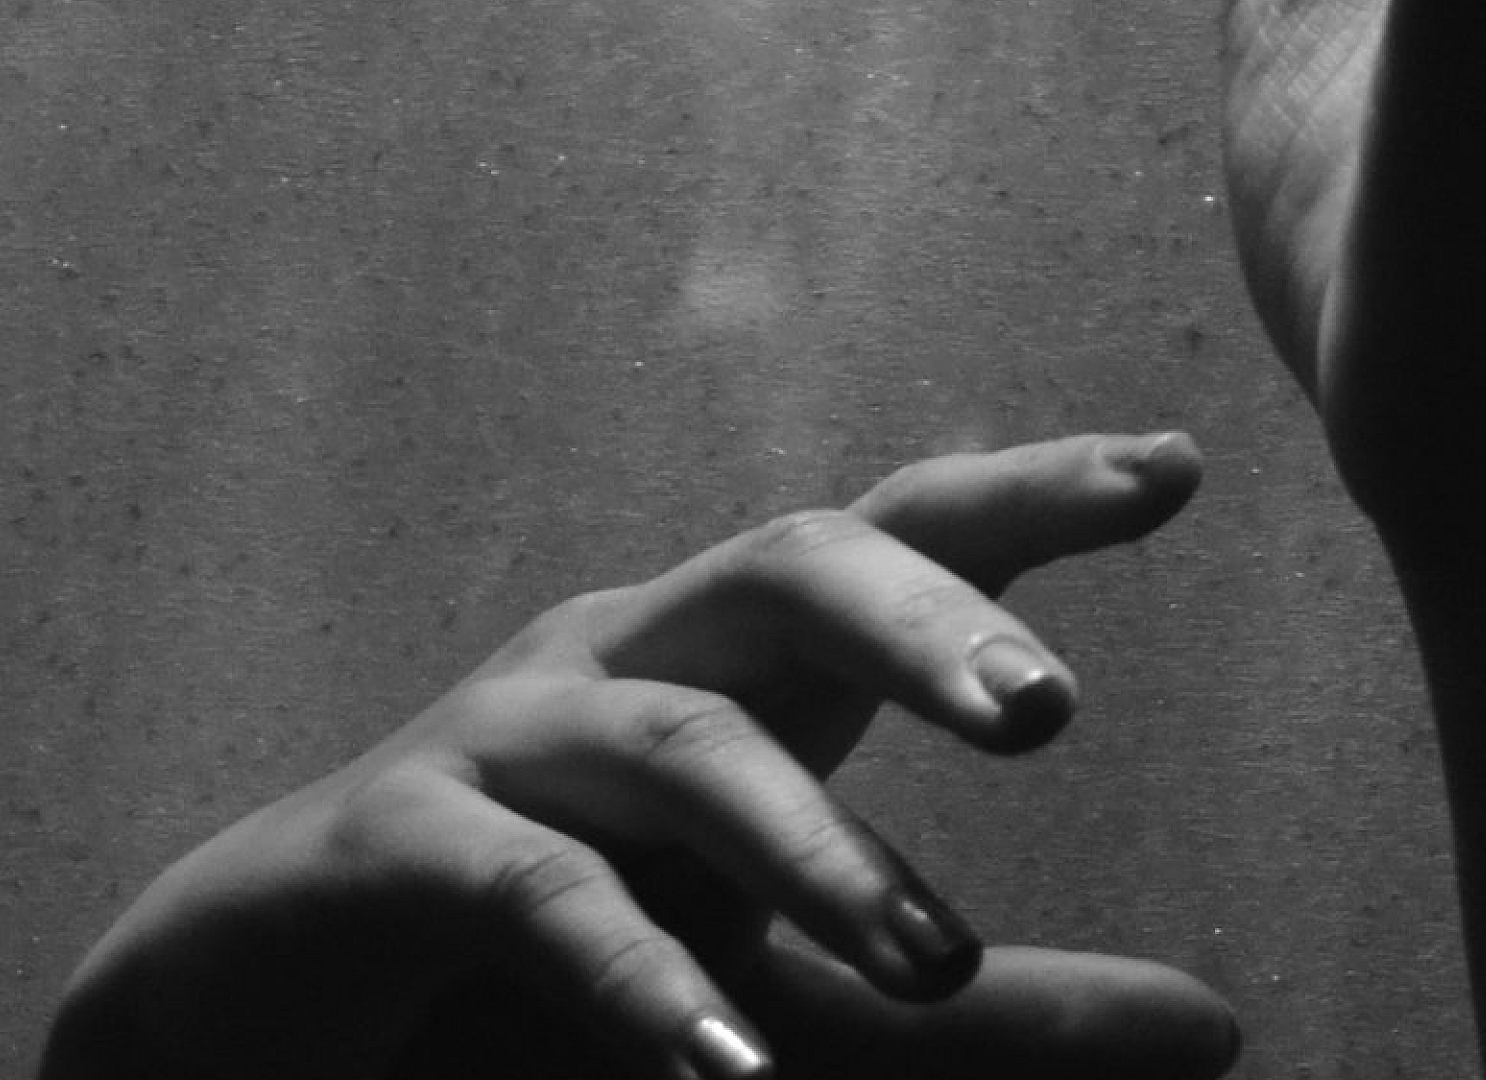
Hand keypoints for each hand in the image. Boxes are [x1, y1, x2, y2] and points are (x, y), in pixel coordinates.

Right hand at [43, 434, 1238, 1079]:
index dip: (1026, 495)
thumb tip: (1221, 1029)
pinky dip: (637, 976)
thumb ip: (993, 1024)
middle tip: (1049, 711)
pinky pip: (529, 889)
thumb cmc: (547, 993)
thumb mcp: (801, 1006)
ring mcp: (500, 743)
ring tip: (931, 964)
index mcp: (730, 668)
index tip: (1178, 466)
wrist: (264, 1035)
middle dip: (923, 617)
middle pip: (787, 565)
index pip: (893, 539)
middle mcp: (624, 660)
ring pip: (677, 741)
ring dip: (811, 852)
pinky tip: (727, 1068)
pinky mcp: (391, 850)